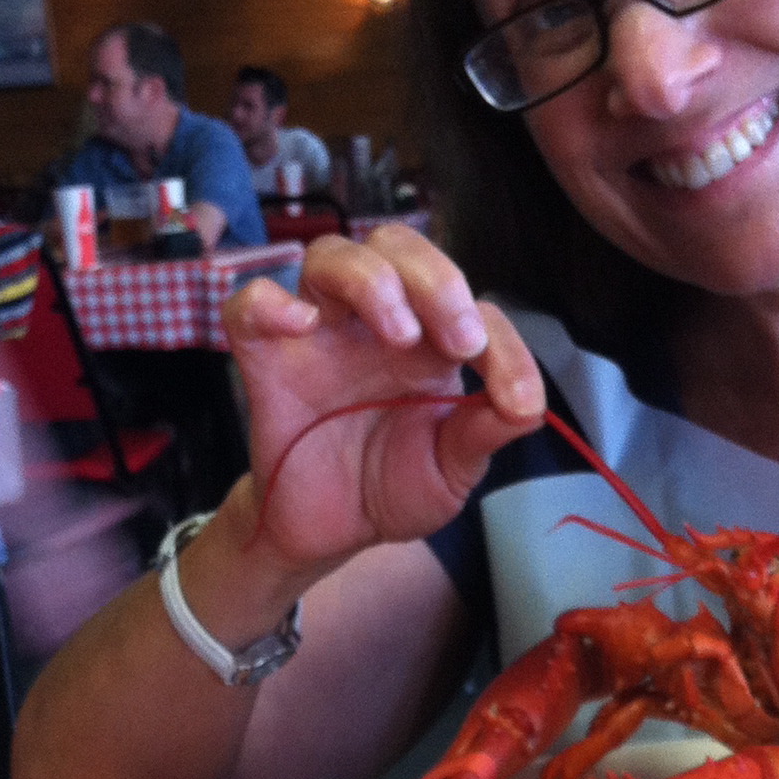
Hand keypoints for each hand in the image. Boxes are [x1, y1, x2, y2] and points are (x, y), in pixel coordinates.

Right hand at [223, 226, 543, 572]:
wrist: (330, 532)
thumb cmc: (390, 487)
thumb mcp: (451, 471)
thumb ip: (484, 433)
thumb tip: (529, 406)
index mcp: (430, 341)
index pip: (472, 309)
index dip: (503, 346)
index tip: (516, 400)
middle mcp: (374, 322)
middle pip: (398, 247)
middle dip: (436, 279)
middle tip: (460, 342)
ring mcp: (318, 334)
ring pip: (331, 255)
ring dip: (371, 279)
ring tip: (399, 332)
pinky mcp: (265, 358)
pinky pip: (250, 304)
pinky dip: (269, 301)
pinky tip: (301, 324)